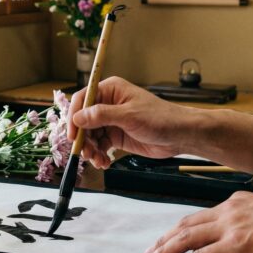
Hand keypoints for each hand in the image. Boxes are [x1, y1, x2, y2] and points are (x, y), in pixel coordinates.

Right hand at [67, 76, 190, 167]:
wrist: (179, 135)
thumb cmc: (159, 118)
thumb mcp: (129, 116)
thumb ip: (101, 116)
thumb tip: (78, 117)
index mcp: (110, 90)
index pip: (82, 99)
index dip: (74, 117)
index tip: (73, 135)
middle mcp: (108, 104)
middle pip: (84, 120)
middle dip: (83, 138)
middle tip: (85, 153)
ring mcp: (111, 121)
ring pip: (90, 135)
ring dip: (90, 149)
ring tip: (98, 160)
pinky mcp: (116, 136)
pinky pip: (99, 145)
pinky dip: (99, 154)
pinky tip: (104, 162)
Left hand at [144, 192, 252, 252]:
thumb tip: (247, 236)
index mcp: (238, 202)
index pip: (201, 215)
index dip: (182, 227)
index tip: (170, 237)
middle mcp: (229, 210)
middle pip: (186, 224)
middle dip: (165, 238)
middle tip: (151, 250)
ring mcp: (231, 227)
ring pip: (186, 238)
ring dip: (165, 251)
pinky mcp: (235, 246)